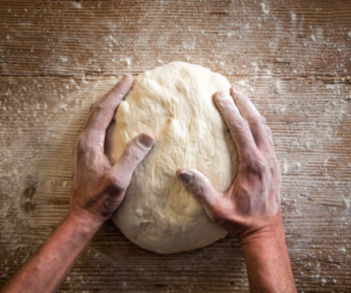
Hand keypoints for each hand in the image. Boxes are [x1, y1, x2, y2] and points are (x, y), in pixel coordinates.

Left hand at [70, 75, 154, 224]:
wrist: (83, 214)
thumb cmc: (100, 199)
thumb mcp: (119, 179)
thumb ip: (132, 156)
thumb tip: (147, 135)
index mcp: (90, 143)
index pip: (104, 110)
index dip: (117, 93)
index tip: (129, 80)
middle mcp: (84, 141)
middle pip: (98, 110)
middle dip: (113, 94)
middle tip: (128, 82)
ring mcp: (84, 146)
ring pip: (96, 117)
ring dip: (109, 104)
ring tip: (123, 96)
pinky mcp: (87, 153)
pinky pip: (97, 127)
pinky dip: (107, 116)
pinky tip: (116, 119)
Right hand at [177, 86, 280, 240]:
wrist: (265, 231)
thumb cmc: (241, 222)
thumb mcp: (217, 210)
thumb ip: (200, 190)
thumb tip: (182, 171)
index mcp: (252, 166)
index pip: (241, 130)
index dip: (230, 111)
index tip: (219, 96)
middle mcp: (265, 160)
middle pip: (257, 123)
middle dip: (243, 103)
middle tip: (232, 89)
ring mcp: (273, 162)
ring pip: (265, 128)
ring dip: (253, 111)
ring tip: (242, 98)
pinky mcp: (275, 166)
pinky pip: (268, 138)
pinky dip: (260, 124)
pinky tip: (253, 122)